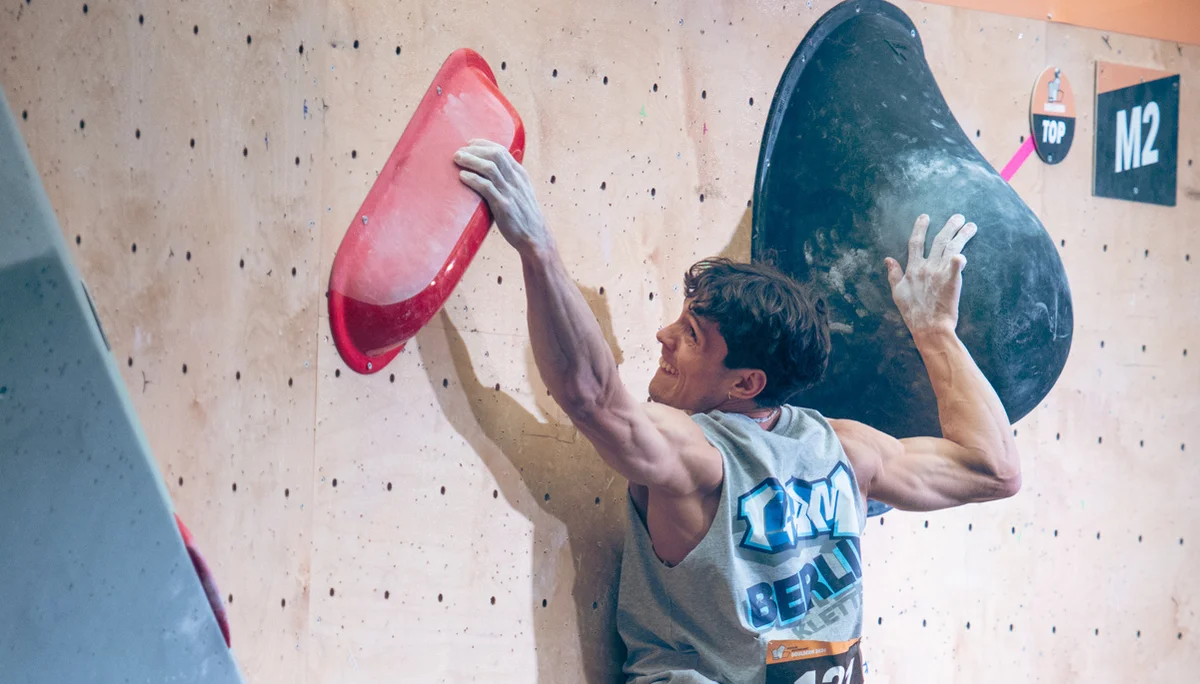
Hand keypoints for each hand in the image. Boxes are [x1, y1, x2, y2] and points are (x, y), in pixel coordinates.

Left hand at [454, 139, 549, 254]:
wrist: (536, 238)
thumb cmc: (524, 217)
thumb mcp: (521, 193)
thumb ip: (510, 181)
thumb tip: (493, 173)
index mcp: (520, 175)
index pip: (502, 151)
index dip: (484, 145)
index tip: (470, 144)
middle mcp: (516, 180)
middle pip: (495, 155)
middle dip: (475, 150)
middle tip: (459, 152)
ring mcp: (511, 192)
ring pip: (489, 168)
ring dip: (471, 161)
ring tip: (458, 159)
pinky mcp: (504, 206)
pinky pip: (486, 187)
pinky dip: (473, 179)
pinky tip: (463, 177)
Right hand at [884, 214, 975, 334]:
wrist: (928, 327)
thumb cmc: (913, 312)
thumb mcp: (897, 292)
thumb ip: (893, 274)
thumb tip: (887, 259)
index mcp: (913, 269)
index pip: (915, 243)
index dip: (920, 228)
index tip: (925, 216)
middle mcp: (926, 268)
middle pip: (939, 241)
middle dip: (949, 226)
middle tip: (958, 216)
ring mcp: (939, 274)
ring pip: (952, 248)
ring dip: (962, 235)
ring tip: (971, 225)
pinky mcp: (951, 283)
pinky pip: (956, 268)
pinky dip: (959, 260)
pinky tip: (963, 254)